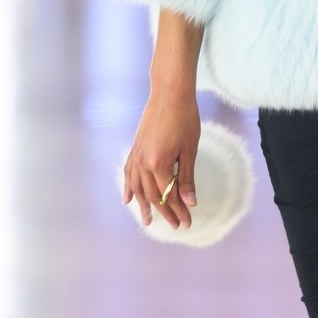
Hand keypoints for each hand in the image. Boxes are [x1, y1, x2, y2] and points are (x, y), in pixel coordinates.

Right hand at [124, 84, 199, 230]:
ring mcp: (136, 155)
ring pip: (138, 187)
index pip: (169, 196)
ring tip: (148, 221)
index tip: (187, 223)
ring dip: (144, 206)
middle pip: (153, 195)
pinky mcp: (135, 148)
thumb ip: (187, 177)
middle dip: (166, 212)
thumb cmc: (185, 118)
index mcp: (159, 164)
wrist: (169, 92)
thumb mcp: (190, 150)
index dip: (179, 211)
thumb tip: (190, 202)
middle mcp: (143, 162)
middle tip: (176, 225)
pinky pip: (129, 173)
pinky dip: (128, 187)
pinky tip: (127, 199)